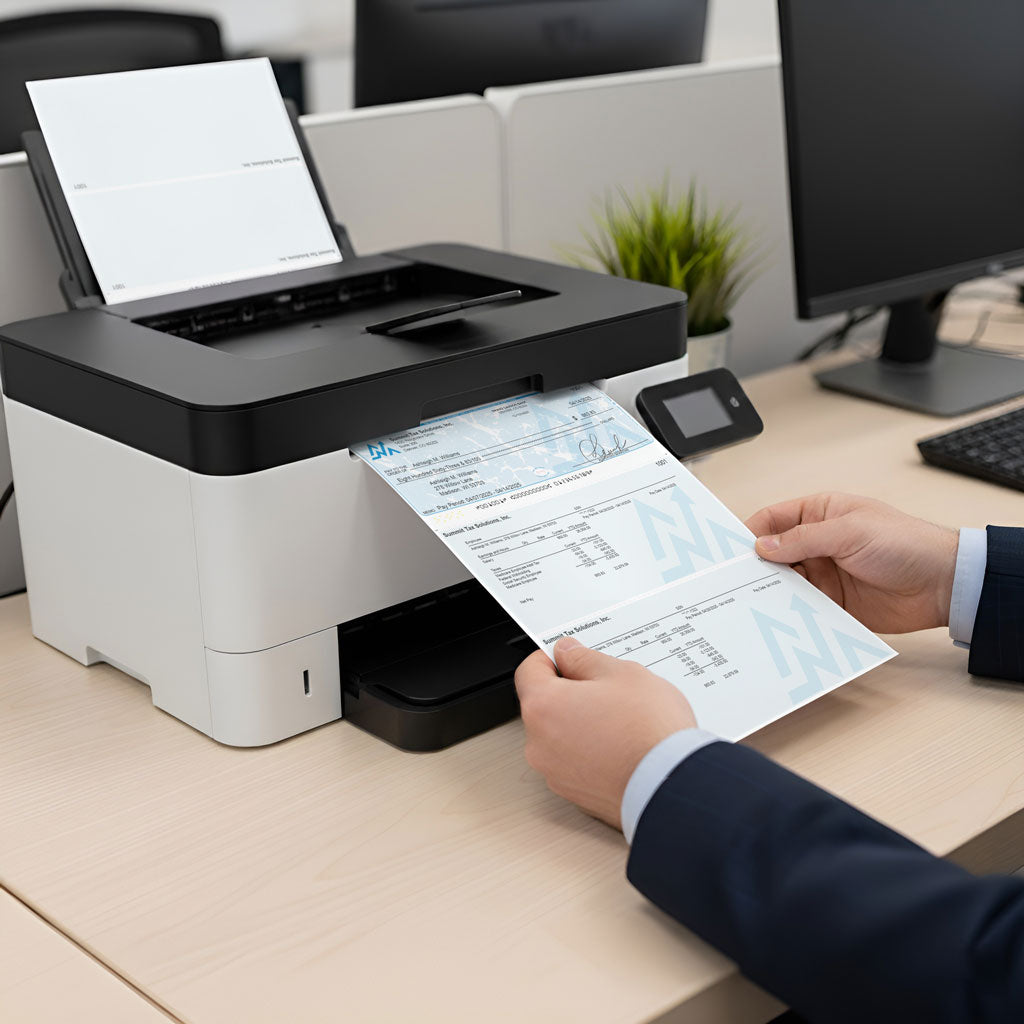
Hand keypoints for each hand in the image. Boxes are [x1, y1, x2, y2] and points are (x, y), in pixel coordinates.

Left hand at [515, 637, 695, 830]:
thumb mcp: (621, 673)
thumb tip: (567, 653)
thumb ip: (584, 659)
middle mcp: (539, 744)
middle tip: (605, 688)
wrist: (672, 786)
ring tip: (620, 719)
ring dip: (580, 723)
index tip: (570, 657)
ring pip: (559, 736)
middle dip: (569, 693)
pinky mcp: (575, 794)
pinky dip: (590, 751)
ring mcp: (556, 773)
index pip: (528, 671)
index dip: (550, 658)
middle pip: (544, 706)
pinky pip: (575, 762)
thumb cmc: (648, 730)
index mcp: (543, 707)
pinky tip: (621, 745)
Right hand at [746, 493, 958, 632]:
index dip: (750, 532)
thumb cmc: (906, 543)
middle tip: (732, 579)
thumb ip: (803, 539)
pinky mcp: (832, 602)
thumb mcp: (850, 531)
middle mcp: (817, 543)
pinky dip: (789, 611)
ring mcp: (824, 573)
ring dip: (771, 590)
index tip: (729, 550)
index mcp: (820, 513)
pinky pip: (802, 607)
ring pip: (783, 582)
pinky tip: (777, 616)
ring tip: (750, 599)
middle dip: (754, 565)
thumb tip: (763, 546)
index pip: (773, 519)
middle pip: (773, 553)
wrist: (943, 584)